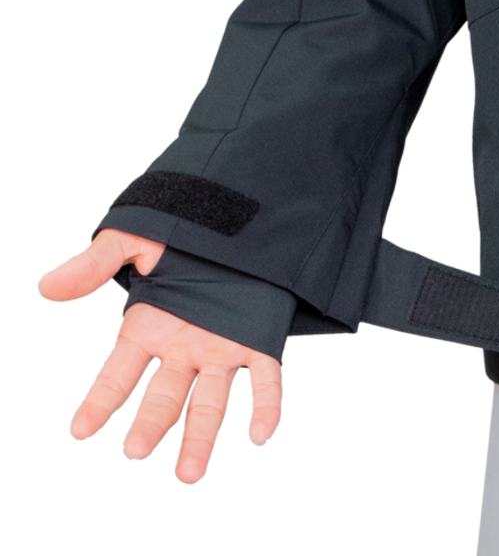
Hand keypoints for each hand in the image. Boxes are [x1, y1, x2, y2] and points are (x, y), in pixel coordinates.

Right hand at [37, 227, 282, 484]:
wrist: (241, 212)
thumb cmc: (183, 226)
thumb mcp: (136, 239)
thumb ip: (94, 264)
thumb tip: (45, 287)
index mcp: (151, 325)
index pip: (119, 372)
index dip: (99, 399)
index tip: (79, 430)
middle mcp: (185, 344)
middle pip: (164, 394)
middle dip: (151, 421)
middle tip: (138, 450)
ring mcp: (222, 345)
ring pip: (211, 398)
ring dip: (201, 434)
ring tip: (190, 473)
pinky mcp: (260, 337)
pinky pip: (265, 376)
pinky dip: (266, 404)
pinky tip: (262, 434)